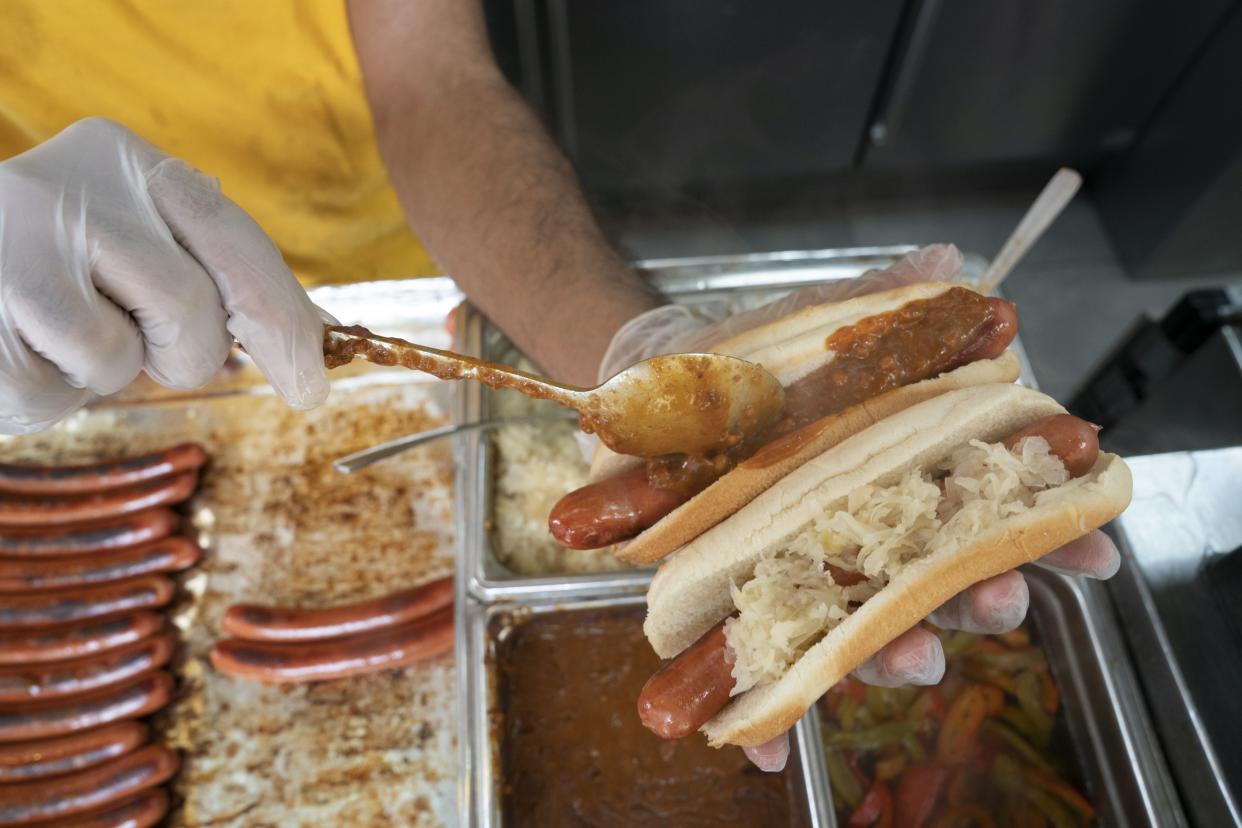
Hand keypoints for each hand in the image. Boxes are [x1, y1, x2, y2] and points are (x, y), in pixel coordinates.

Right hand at [0, 118, 329, 434]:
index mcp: (124, 159)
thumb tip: (322, 341)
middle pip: (193, 308)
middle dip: (184, 353)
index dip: (284, 323)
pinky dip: (46, 395)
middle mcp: (68, 185)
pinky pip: (51, 394)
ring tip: (59, 331)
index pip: (235, 241)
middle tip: (140, 342)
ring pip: (121, 357)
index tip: (311, 387)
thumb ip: (223, 277)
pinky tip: (17, 347)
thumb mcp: (140, 245)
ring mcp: (11, 242)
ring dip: (106, 373)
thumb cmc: (60, 267)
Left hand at [595, 245, 1120, 771]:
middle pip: (940, 585)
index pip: (991, 511)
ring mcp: (807, 576)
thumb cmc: (749, 362)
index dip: (1048, 532)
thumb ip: (888, 302)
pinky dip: (765, 715)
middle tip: (993, 597)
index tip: (1090, 547)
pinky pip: (760, 672)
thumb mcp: (818, 324)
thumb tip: (952, 267)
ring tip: (897, 660)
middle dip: (977, 599)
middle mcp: (866, 539)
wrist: (649, 388)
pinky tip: (763, 743)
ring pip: (865, 633)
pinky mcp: (741, 603)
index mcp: (902, 479)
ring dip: (890, 656)